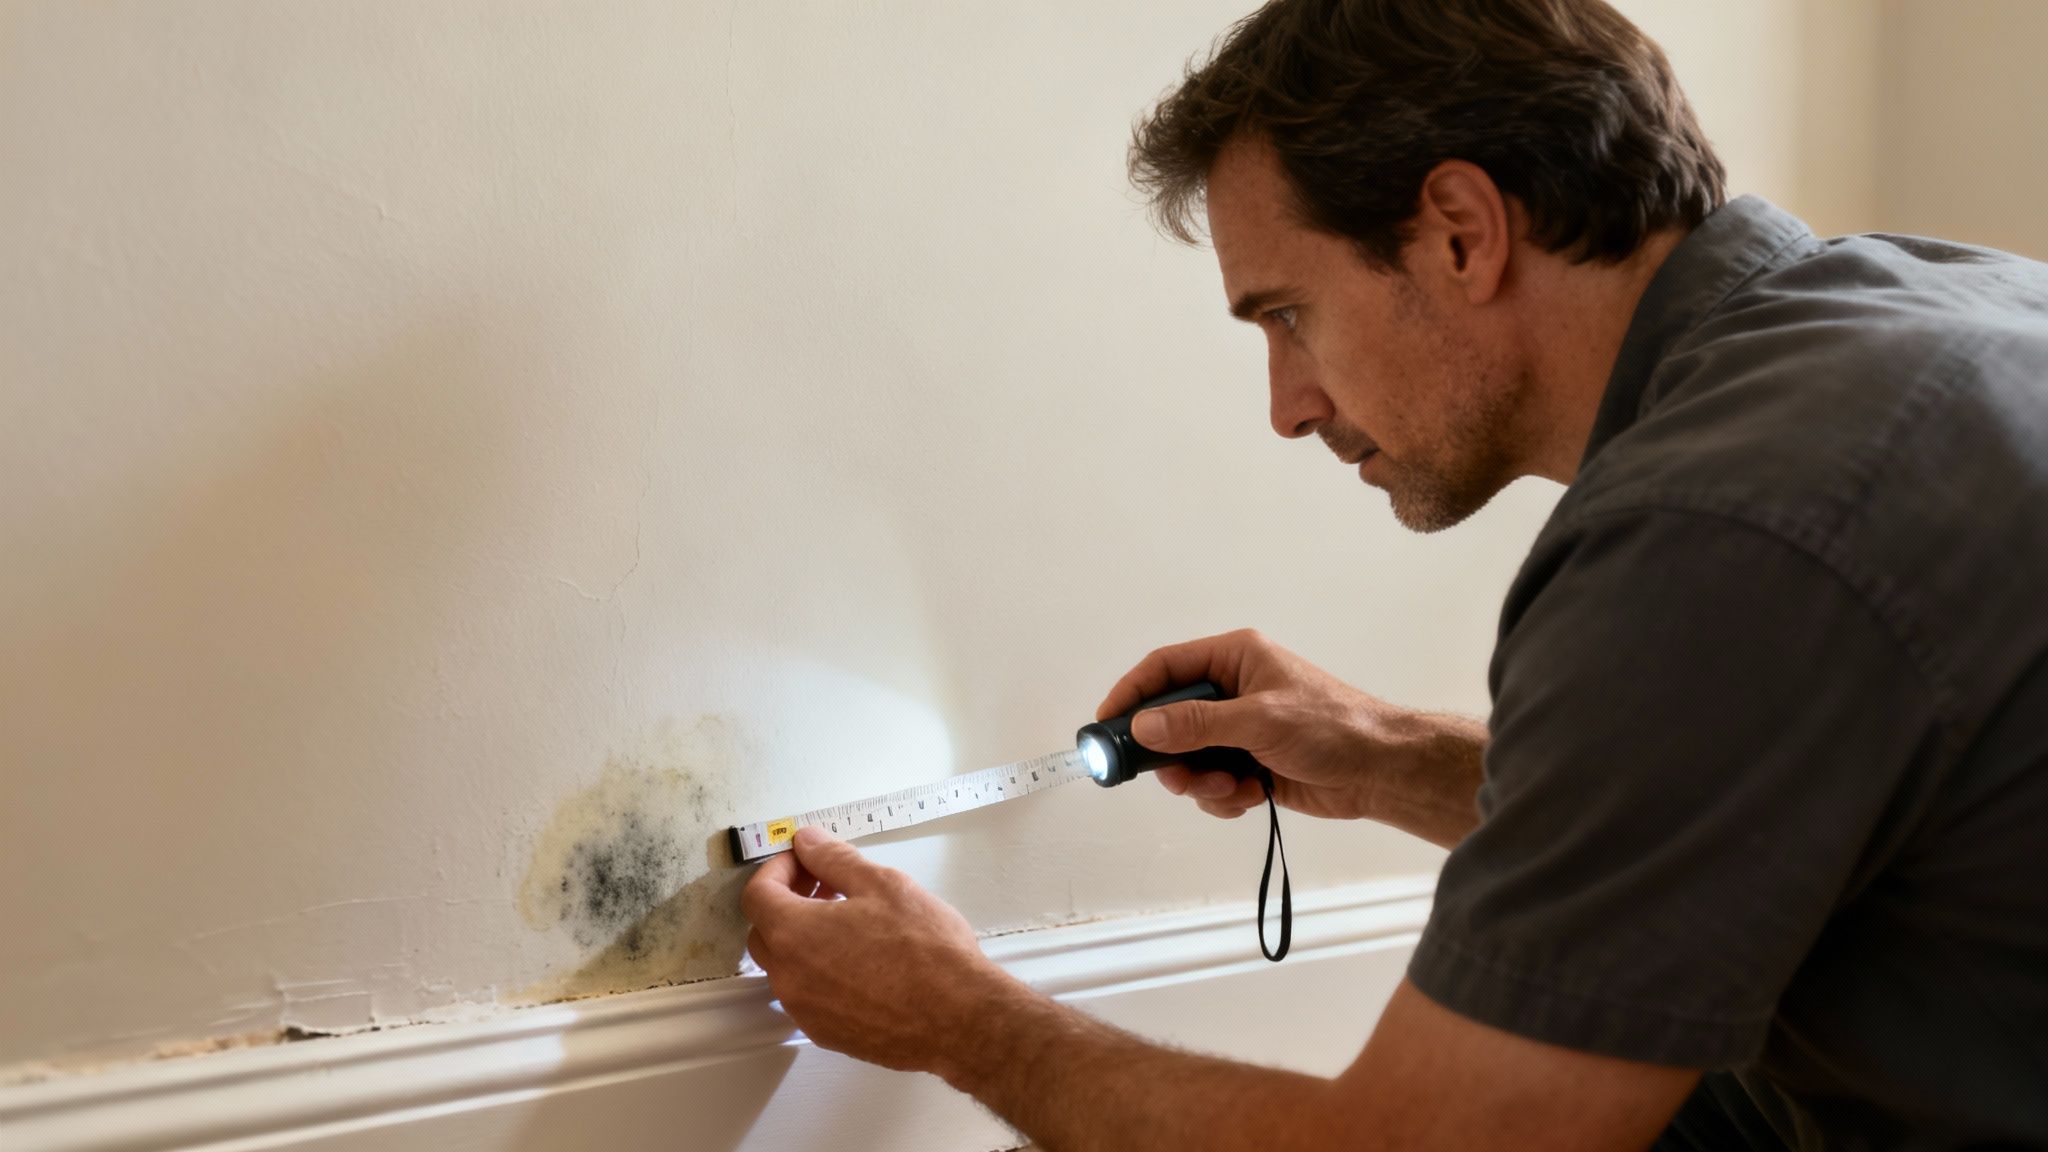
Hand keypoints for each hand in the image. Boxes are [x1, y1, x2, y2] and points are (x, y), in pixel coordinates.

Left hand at [740, 826, 1019, 1074]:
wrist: (959, 1019)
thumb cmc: (926, 952)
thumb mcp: (883, 885)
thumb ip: (834, 859)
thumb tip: (807, 842)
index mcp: (794, 934)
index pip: (757, 894)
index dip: (777, 869)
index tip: (804, 860)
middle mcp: (789, 978)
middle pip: (764, 931)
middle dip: (787, 901)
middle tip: (825, 886)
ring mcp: (806, 1011)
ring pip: (787, 966)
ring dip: (804, 938)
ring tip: (849, 923)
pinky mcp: (827, 1033)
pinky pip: (808, 995)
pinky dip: (820, 971)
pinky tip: (860, 960)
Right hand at [1097, 628, 1443, 824]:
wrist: (1382, 771)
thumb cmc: (1332, 728)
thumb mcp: (1259, 720)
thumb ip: (1196, 723)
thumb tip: (1143, 726)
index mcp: (1235, 658)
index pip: (1166, 668)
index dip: (1132, 694)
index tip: (1106, 726)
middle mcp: (1233, 690)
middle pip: (1171, 719)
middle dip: (1171, 754)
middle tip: (1172, 778)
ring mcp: (1241, 730)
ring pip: (1188, 757)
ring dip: (1199, 781)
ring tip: (1227, 789)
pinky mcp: (1250, 765)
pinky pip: (1211, 783)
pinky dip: (1222, 796)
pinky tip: (1249, 797)